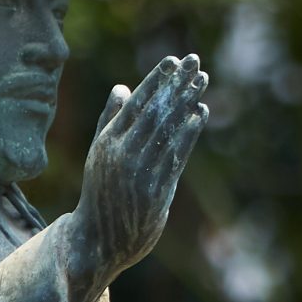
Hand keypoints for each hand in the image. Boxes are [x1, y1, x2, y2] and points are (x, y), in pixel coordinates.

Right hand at [64, 54, 208, 301]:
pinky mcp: (155, 191)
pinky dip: (189, 133)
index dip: (156, 80)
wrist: (98, 240)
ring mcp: (139, 172)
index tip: (174, 60)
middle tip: (196, 62)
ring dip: (187, 103)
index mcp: (106, 142)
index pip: (136, 103)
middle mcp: (122, 154)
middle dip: (177, 85)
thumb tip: (123, 87)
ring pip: (167, 130)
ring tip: (203, 81)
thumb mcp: (99, 153)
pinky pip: (176, 156)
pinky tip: (201, 114)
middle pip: (155, 111)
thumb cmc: (101, 192)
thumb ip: (110, 121)